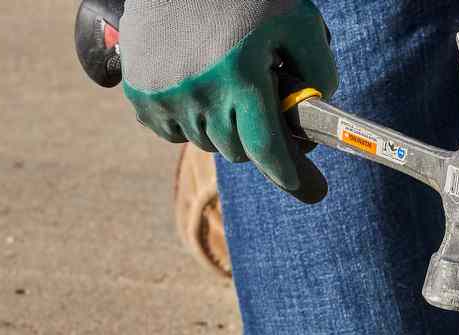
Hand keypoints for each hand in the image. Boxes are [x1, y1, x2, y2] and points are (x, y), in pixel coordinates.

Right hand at [119, 0, 337, 202]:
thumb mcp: (297, 21)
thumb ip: (320, 69)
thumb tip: (315, 113)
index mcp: (241, 76)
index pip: (267, 150)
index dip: (291, 174)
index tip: (312, 189)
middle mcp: (200, 92)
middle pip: (238, 150)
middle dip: (254, 137)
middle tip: (260, 110)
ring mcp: (165, 95)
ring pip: (205, 142)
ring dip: (221, 127)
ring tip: (226, 89)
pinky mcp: (139, 92)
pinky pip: (171, 132)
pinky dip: (187, 121)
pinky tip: (196, 89)